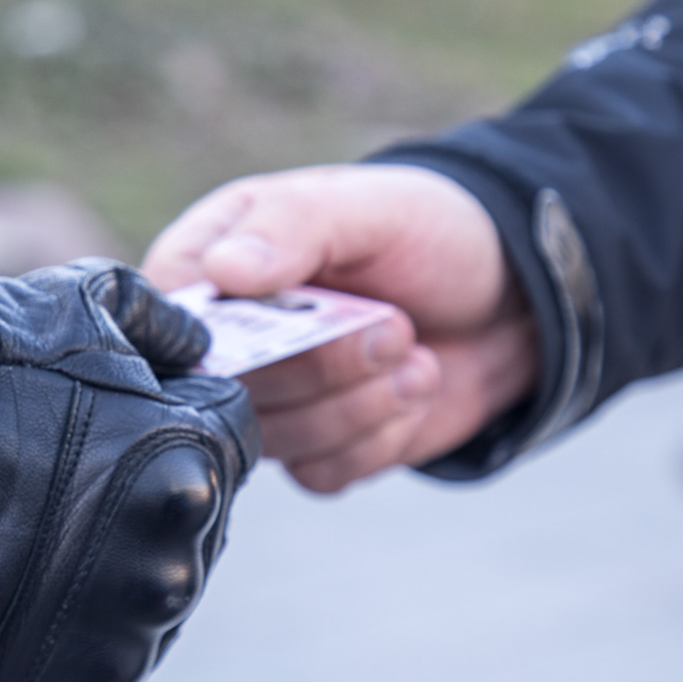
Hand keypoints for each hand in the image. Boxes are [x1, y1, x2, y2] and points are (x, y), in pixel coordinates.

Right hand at [142, 164, 538, 492]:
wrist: (510, 299)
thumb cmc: (424, 232)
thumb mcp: (365, 207)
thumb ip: (292, 228)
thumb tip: (222, 270)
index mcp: (207, 265)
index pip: (172, 322)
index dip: (234, 333)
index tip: (307, 311)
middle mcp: (223, 342)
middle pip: (229, 391)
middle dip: (328, 364)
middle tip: (395, 326)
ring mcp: (265, 403)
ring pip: (279, 441)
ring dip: (364, 401)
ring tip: (412, 353)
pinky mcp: (311, 450)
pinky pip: (321, 473)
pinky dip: (380, 438)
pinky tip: (410, 392)